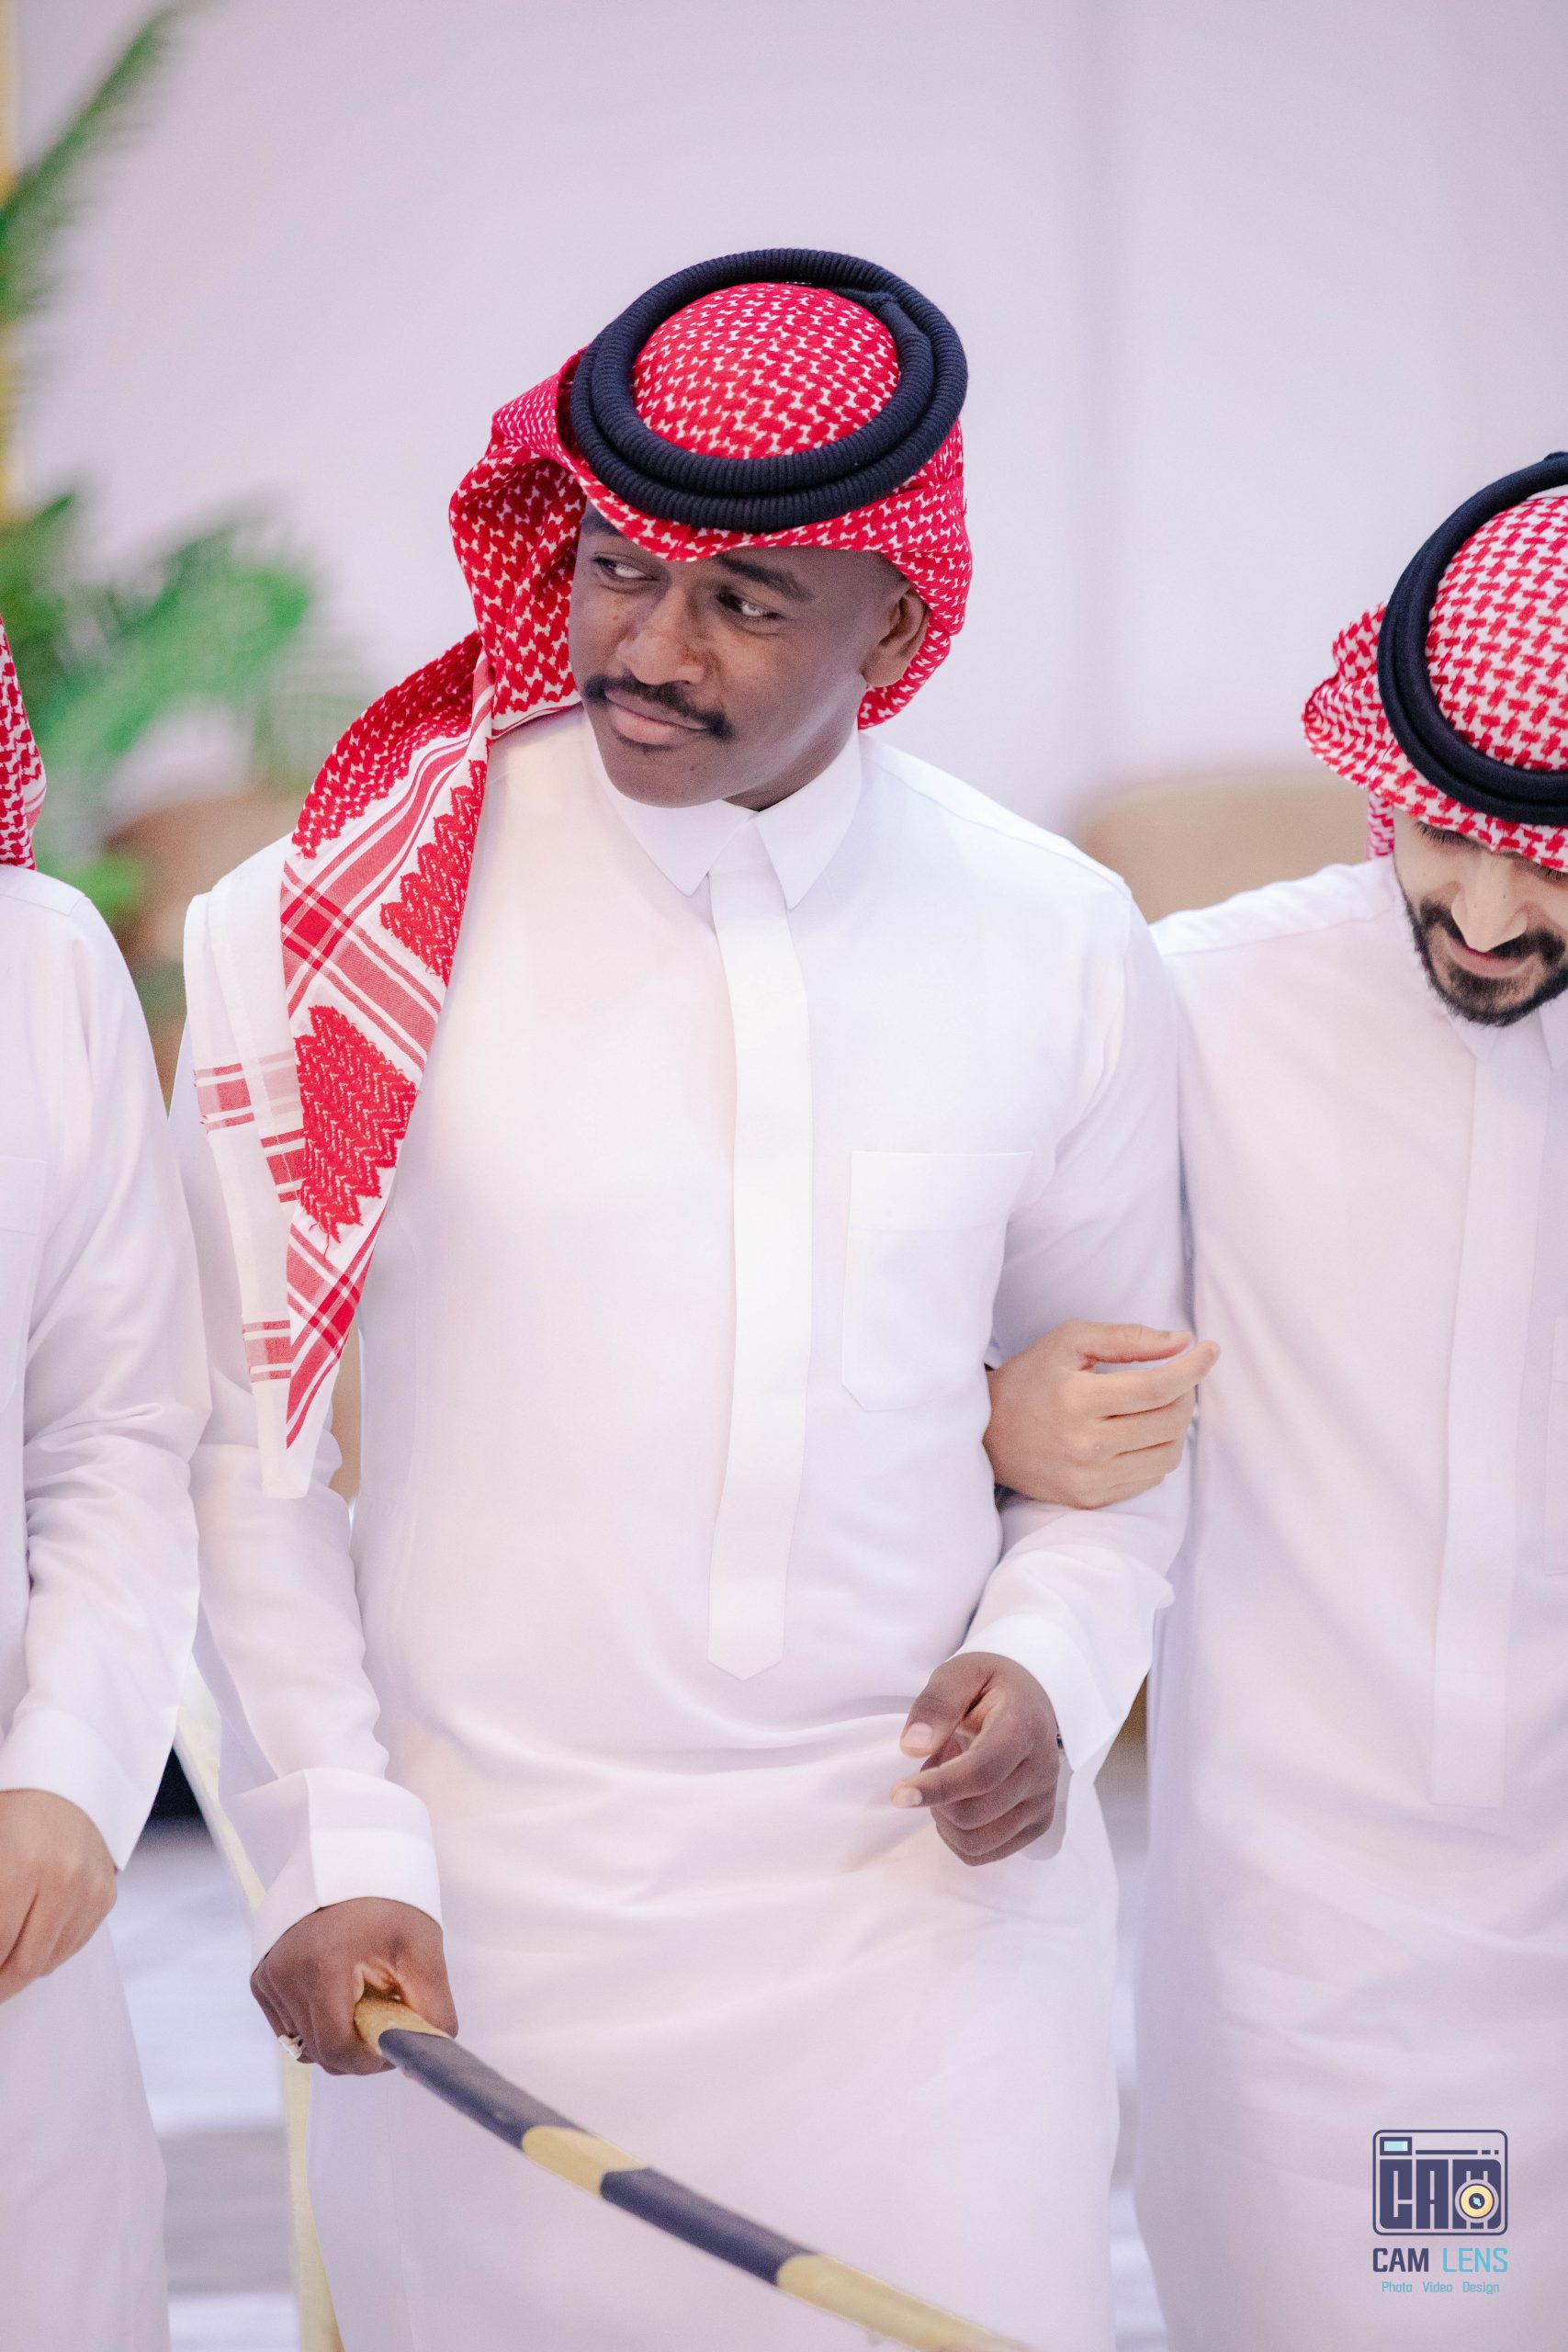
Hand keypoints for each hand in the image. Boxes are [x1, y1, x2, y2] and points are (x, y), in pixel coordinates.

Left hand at [0, 1789, 116, 2002]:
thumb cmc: (12, 1816)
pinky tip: (31, 1939)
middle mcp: (63, 1881)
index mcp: (22, 1866)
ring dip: (23, 1968)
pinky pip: (72, 1946)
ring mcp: (89, 1891)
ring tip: (6, 1957)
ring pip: (49, 1961)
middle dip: (1, 1981)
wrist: (63, 1783)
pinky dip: (48, 1952)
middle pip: (25, 1963)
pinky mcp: (105, 1897)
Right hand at [251, 1897, 457, 2074]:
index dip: (369, 2061)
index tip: (392, 2047)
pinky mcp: (260, 1978)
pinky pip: (289, 2026)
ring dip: (336, 2035)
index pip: (338, 2049)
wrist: (352, 1859)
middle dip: (356, 2050)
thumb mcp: (423, 1951)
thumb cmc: (391, 1902)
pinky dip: (316, 2022)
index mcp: (323, 1968)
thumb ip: (432, 2011)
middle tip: (384, 2021)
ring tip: (361, 1997)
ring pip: (304, 2043)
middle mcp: (285, 1975)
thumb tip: (427, 2057)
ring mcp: (269, 1976)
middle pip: (320, 2052)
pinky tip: (338, 1993)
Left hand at [891, 1654, 1061, 1864]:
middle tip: (935, 1759)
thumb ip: (935, 1705)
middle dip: (935, 1796)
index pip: (982, 1771)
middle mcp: (1042, 1770)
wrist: (1029, 1701)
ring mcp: (1042, 1802)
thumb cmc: (989, 1687)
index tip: (899, 1793)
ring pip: (976, 1840)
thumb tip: (912, 1748)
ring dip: (944, 1816)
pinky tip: (960, 1799)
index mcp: (1024, 1726)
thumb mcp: (958, 1673)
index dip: (938, 1786)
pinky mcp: (1037, 1825)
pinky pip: (982, 1853)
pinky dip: (956, 1834)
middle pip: (974, 1812)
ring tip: (949, 1777)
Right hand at [985, 1320, 1217, 1507]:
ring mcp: (1089, 1478)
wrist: (987, 1435)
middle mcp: (1086, 1445)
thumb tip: (1182, 1342)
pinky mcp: (1090, 1500)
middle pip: (1170, 1422)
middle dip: (1186, 1393)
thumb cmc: (1031, 1378)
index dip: (1194, 1368)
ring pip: (1167, 1456)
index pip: (1158, 1387)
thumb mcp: (1070, 1342)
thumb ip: (1128, 1339)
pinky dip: (1155, 1452)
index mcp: (1079, 1399)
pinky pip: (1149, 1479)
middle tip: (1177, 1377)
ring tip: (1159, 1407)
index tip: (1211, 1350)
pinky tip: (1138, 1434)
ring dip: (1176, 1427)